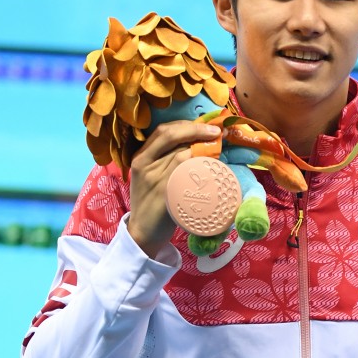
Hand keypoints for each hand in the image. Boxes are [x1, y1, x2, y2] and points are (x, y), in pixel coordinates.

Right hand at [128, 120, 221, 257]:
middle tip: (218, 133)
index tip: (206, 126)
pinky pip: (182, 172)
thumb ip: (165, 160)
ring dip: (202, 147)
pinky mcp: (163, 195)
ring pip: (180, 153)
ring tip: (218, 148)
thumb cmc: (152, 203)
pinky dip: (197, 165)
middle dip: (198, 131)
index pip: (162, 131)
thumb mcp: (151, 177)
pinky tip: (209, 164)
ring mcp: (153, 179)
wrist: (143, 232)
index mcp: (139, 158)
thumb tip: (195, 144)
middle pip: (172, 138)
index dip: (187, 125)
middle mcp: (143, 164)